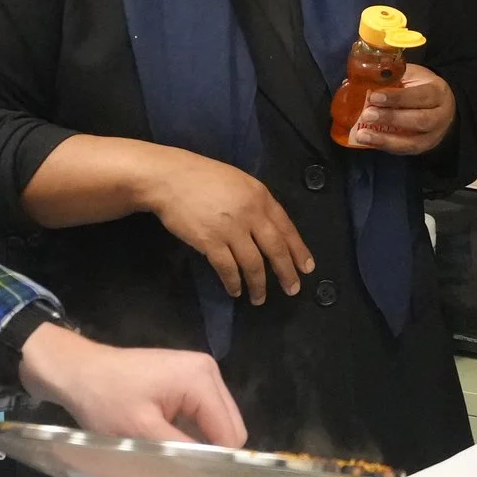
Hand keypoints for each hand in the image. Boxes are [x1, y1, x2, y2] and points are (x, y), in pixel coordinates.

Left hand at [18, 322, 245, 446]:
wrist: (76, 372)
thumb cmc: (104, 401)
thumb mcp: (141, 435)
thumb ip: (181, 457)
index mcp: (202, 379)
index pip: (231, 435)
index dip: (217, 466)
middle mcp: (209, 371)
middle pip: (229, 428)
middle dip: (208, 454)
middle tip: (179, 474)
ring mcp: (199, 373)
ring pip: (216, 425)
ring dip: (198, 445)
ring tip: (171, 459)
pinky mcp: (187, 379)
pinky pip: (202, 416)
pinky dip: (190, 433)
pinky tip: (167, 442)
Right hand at [144, 147, 312, 304]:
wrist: (170, 178)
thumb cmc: (203, 177)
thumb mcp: (239, 182)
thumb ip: (256, 204)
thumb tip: (268, 230)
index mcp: (260, 196)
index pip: (287, 227)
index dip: (298, 250)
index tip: (306, 268)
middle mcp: (251, 213)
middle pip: (275, 249)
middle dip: (286, 272)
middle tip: (292, 289)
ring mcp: (231, 229)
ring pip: (253, 264)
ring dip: (258, 285)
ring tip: (259, 298)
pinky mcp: (210, 242)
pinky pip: (227, 268)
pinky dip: (233, 283)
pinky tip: (235, 291)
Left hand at [350, 63, 455, 154]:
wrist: (435, 104)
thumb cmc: (418, 86)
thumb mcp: (410, 76)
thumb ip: (391, 78)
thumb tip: (360, 81)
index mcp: (438, 92)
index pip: (420, 96)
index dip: (397, 98)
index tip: (374, 97)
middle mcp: (441, 115)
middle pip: (420, 120)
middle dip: (391, 118)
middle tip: (367, 115)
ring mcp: (434, 135)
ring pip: (413, 141)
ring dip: (385, 139)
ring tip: (362, 135)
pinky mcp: (424, 147)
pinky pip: (405, 150)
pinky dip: (385, 146)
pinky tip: (369, 142)